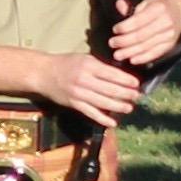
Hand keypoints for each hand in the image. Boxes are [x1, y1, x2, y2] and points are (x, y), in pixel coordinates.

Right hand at [37, 47, 151, 126]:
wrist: (43, 73)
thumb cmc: (66, 64)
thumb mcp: (85, 59)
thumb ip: (101, 66)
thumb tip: (121, 75)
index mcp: (89, 65)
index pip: (112, 74)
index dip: (127, 80)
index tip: (136, 84)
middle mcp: (85, 79)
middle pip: (110, 89)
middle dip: (126, 94)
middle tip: (137, 97)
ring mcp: (79, 93)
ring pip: (103, 102)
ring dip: (118, 107)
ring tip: (129, 108)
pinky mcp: (74, 104)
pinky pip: (91, 113)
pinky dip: (103, 119)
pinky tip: (113, 122)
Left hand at [112, 0, 180, 67]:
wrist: (179, 12)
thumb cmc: (158, 6)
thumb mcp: (146, 2)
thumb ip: (131, 7)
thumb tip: (119, 5)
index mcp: (158, 9)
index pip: (139, 20)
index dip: (125, 27)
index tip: (115, 30)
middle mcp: (165, 22)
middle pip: (141, 35)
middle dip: (124, 41)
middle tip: (112, 43)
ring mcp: (169, 35)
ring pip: (146, 46)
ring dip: (130, 52)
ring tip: (118, 55)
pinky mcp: (170, 45)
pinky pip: (155, 53)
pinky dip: (142, 58)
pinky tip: (132, 59)